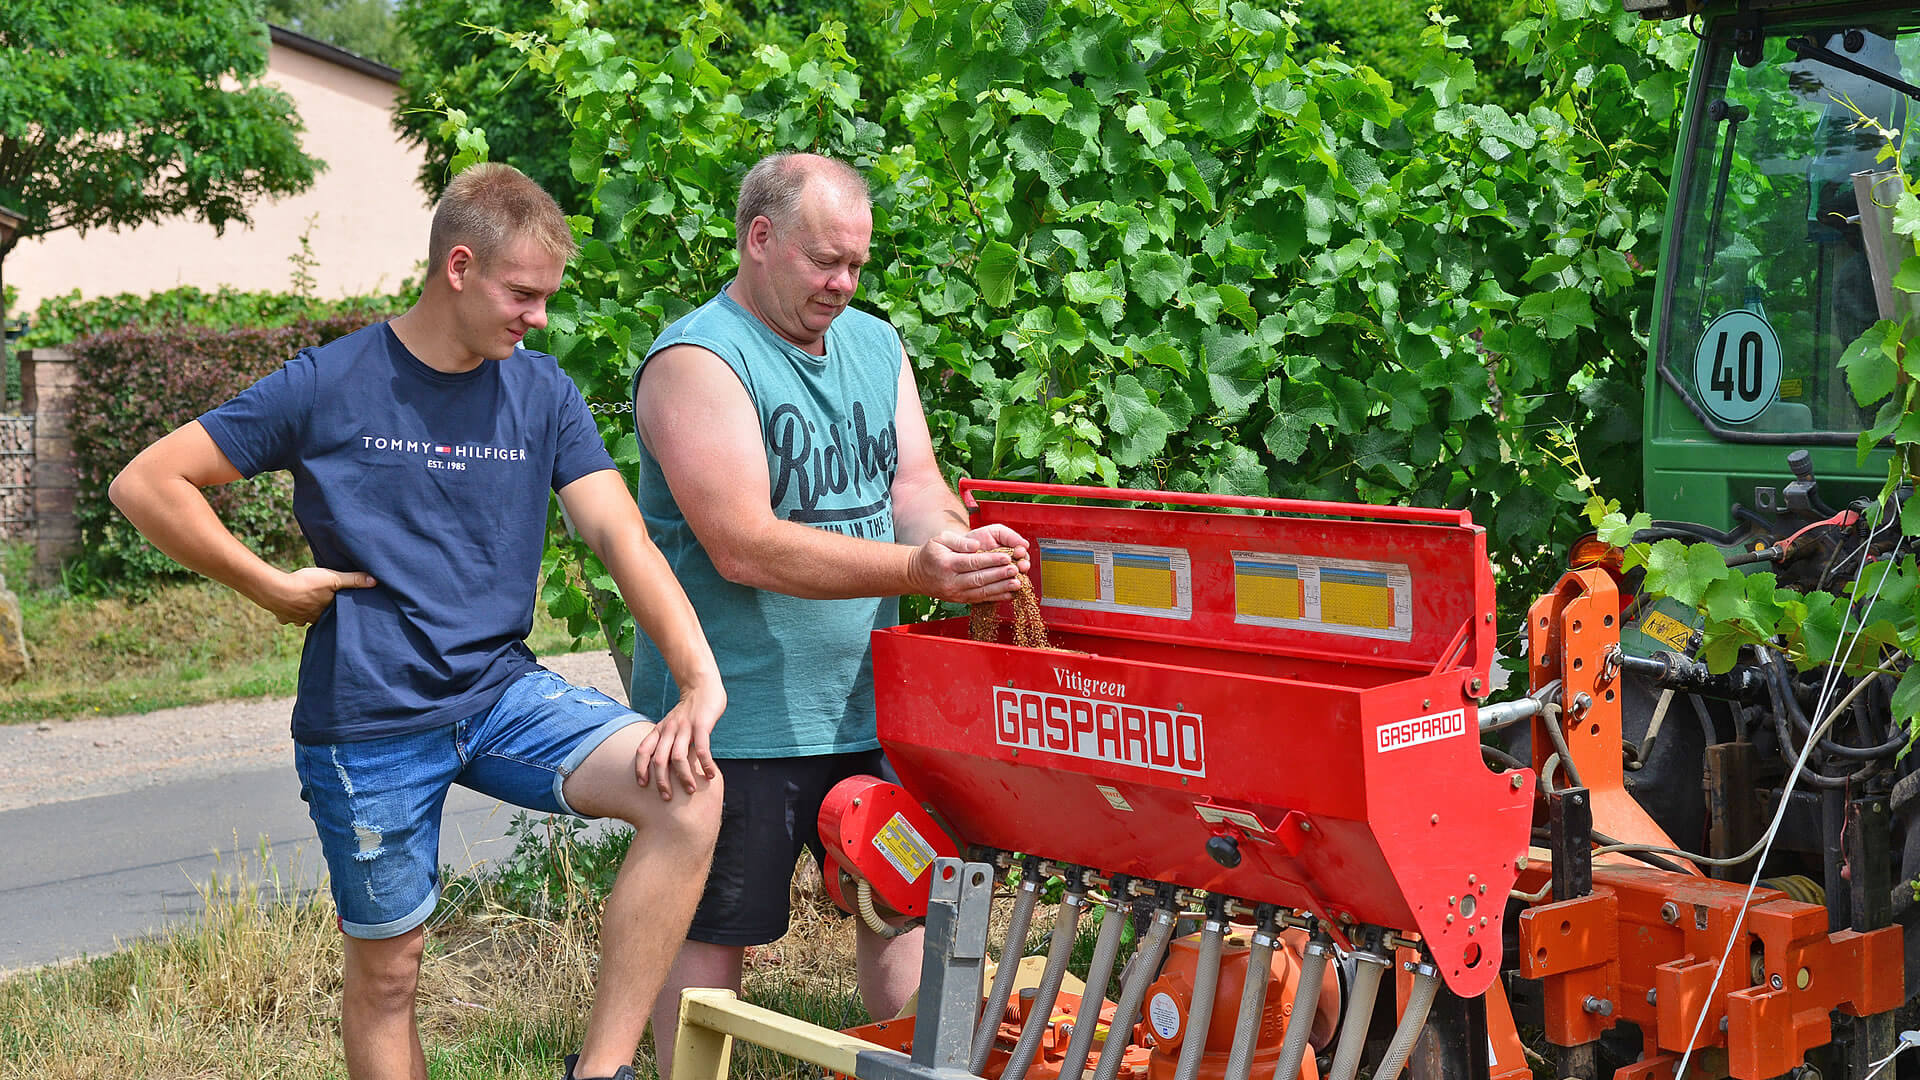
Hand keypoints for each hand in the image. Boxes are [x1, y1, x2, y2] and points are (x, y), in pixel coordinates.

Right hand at [259, 566, 375, 624]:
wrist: (274, 589)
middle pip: (318, 618)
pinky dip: (287, 611)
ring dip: (305, 612)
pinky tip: (288, 604)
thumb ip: (353, 580)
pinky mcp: (280, 615)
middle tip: (323, 605)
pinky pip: (285, 616)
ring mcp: (294, 619)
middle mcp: (309, 620)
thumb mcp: (333, 578)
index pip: (335, 616)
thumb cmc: (305, 584)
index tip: (341, 606)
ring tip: (307, 604)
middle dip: (321, 612)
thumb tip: (375, 581)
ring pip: (302, 619)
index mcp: (324, 613)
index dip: (337, 610)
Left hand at [634, 679, 724, 799]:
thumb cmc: (688, 708)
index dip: (640, 768)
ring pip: (678, 757)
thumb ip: (667, 739)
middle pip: (659, 760)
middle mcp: (669, 729)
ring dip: (683, 777)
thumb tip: (666, 763)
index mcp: (660, 729)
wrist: (701, 685)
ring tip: (691, 789)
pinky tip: (710, 774)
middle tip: (667, 797)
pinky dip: (705, 764)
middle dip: (661, 781)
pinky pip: (701, 749)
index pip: (643, 750)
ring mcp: (685, 727)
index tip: (643, 785)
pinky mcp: (701, 725)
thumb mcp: (671, 722)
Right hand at [907, 523, 1031, 603]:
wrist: (916, 574)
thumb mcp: (939, 540)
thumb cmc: (930, 554)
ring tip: (1017, 583)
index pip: (972, 562)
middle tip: (1015, 569)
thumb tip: (976, 545)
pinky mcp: (960, 600)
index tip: (1006, 557)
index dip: (991, 560)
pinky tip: (1008, 594)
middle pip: (979, 578)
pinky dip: (995, 597)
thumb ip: (959, 541)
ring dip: (1001, 588)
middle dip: (1000, 574)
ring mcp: (955, 593)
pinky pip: (980, 599)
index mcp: (947, 564)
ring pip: (981, 592)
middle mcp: (951, 581)